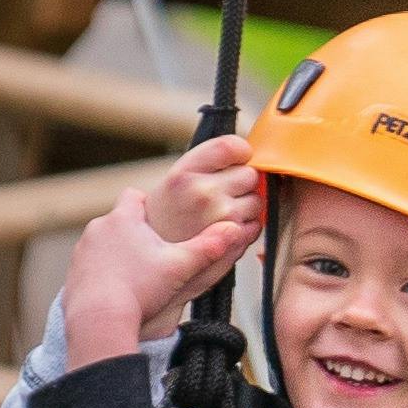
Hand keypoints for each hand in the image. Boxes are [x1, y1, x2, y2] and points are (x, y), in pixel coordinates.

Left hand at [63, 139, 263, 357]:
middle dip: (135, 233)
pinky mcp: (73, 274)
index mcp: (123, 220)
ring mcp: (81, 252)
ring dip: (117, 254)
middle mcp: (97, 230)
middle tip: (154, 253)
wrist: (99, 320)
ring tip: (136, 276)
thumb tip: (236, 228)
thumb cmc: (140, 290)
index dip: (147, 204)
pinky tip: (118, 292)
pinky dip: (103, 274)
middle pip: (119, 221)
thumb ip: (209, 247)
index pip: (133, 196)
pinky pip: (90, 266)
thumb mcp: (181, 268)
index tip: (157, 219)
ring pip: (103, 244)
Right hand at [145, 133, 260, 250]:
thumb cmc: (166, 218)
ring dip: (245, 207)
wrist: (150, 261)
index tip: (239, 158)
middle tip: (221, 195)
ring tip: (218, 216)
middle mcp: (203, 193)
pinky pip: (256, 225)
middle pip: (250, 174)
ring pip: (257, 200)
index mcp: (184, 174)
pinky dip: (246, 228)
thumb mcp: (174, 182)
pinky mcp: (234, 240)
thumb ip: (207, 165)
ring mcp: (221, 217)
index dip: (241, 151)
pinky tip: (223, 232)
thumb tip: (248, 154)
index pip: (229, 146)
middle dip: (242, 183)